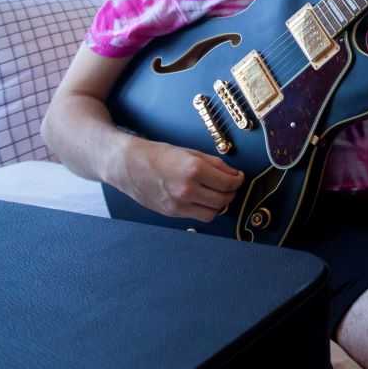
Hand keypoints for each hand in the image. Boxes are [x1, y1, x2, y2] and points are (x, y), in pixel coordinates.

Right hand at [121, 139, 243, 221]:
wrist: (129, 165)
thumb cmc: (158, 154)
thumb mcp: (190, 152)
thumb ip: (214, 164)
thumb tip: (232, 173)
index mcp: (194, 169)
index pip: (228, 183)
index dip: (238, 180)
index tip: (238, 177)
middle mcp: (187, 189)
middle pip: (223, 200)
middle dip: (231, 193)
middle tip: (230, 186)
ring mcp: (179, 204)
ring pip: (212, 213)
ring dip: (219, 204)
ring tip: (217, 194)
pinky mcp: (172, 213)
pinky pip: (197, 217)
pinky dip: (204, 210)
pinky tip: (202, 199)